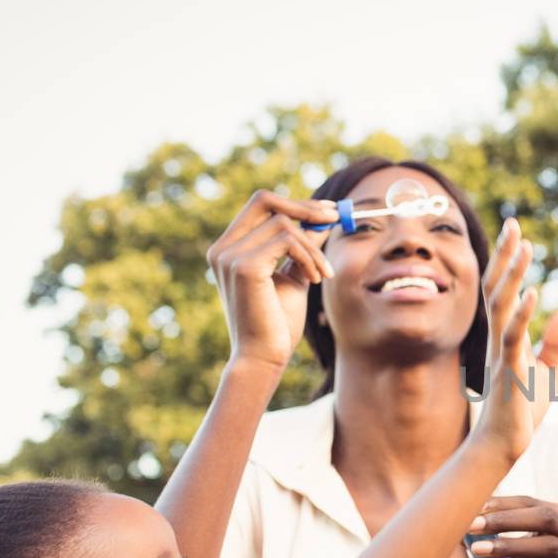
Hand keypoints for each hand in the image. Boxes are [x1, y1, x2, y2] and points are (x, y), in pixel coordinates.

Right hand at [206, 191, 338, 371]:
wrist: (264, 357)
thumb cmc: (277, 323)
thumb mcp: (294, 276)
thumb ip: (302, 248)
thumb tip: (322, 221)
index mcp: (230, 248)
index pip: (260, 206)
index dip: (296, 203)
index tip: (329, 211)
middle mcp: (223, 248)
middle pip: (264, 200)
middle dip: (304, 207)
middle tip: (334, 218)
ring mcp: (229, 255)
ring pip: (283, 224)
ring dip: (313, 247)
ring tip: (323, 274)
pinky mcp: (243, 266)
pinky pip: (286, 242)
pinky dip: (309, 257)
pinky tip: (316, 280)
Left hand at [469, 495, 557, 557]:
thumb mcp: (514, 555)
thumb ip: (496, 536)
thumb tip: (463, 520)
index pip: (534, 504)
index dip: (504, 504)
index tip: (474, 508)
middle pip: (547, 517)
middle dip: (506, 519)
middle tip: (473, 525)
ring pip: (550, 545)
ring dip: (510, 544)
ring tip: (478, 549)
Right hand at [474, 219, 557, 462]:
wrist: (506, 444)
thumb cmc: (521, 409)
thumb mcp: (546, 371)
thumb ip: (554, 342)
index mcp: (507, 336)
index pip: (504, 290)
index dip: (508, 261)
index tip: (516, 231)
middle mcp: (499, 339)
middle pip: (498, 288)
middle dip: (504, 256)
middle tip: (513, 223)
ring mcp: (502, 354)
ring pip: (503, 306)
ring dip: (514, 276)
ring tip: (525, 246)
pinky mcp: (510, 372)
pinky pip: (514, 338)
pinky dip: (523, 315)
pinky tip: (534, 293)